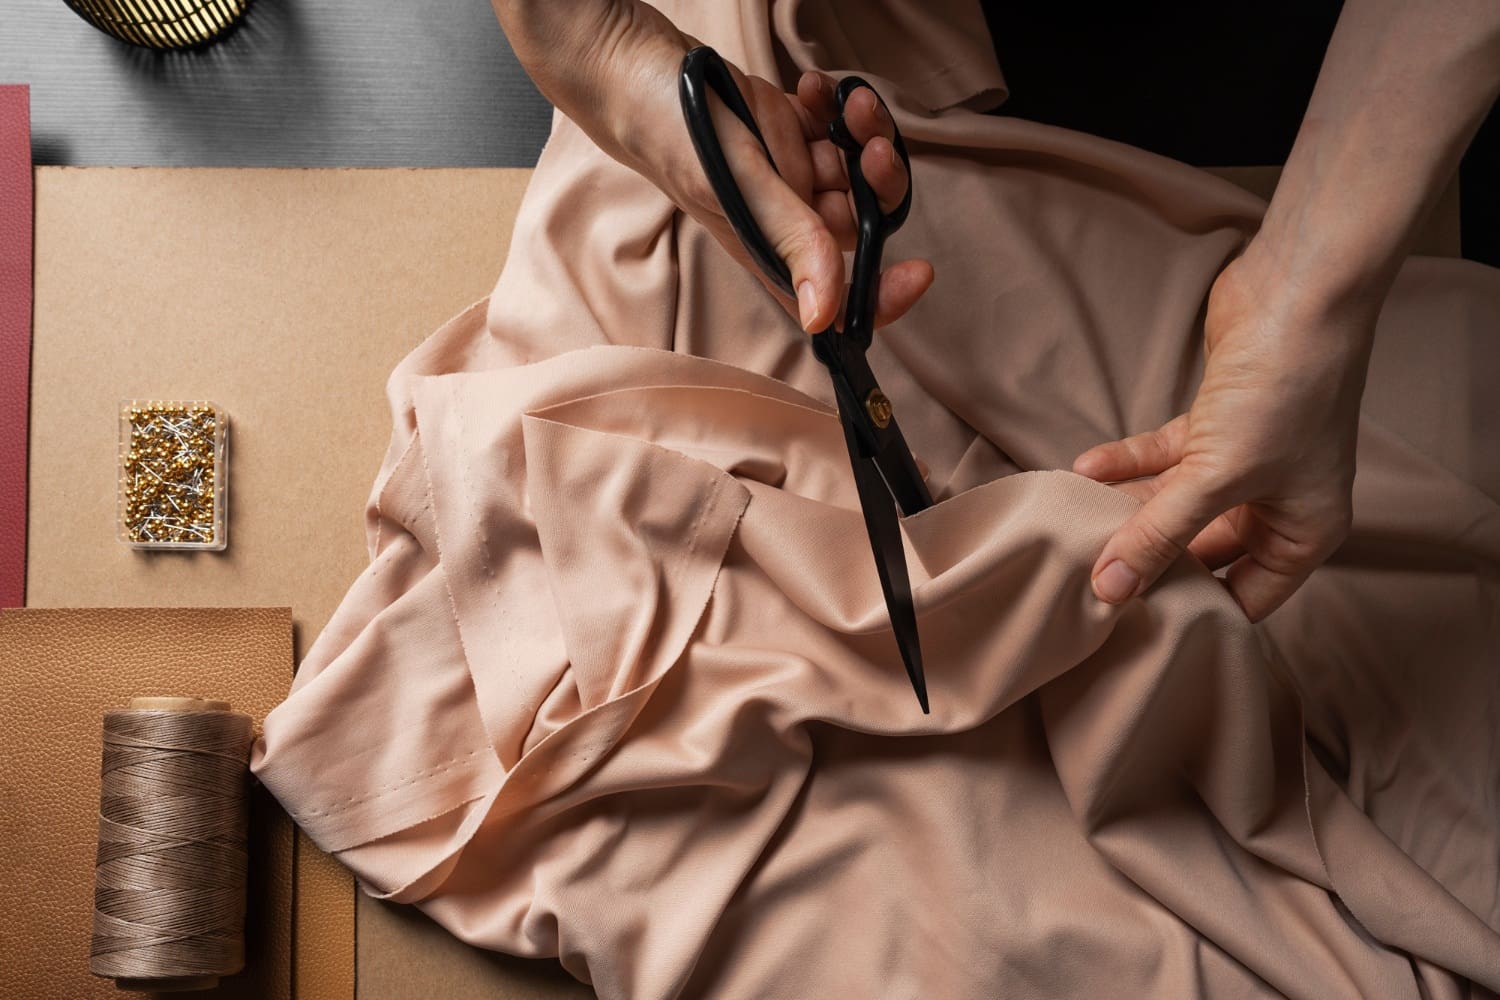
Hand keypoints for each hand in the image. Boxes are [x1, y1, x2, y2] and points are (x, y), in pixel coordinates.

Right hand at [499, 1, 931, 331]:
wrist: (634, 66)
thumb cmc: (670, 132)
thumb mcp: (738, 185)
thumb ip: (789, 240)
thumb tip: (826, 318)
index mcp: (771, 252)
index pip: (836, 298)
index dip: (880, 296)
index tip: (919, 271)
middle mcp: (784, 221)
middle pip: (860, 223)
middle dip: (876, 184)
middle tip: (866, 149)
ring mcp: (788, 176)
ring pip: (855, 171)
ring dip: (860, 136)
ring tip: (846, 106)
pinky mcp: (788, 134)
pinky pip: (834, 129)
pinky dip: (834, 108)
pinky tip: (811, 88)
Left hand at [1072, 247, 1374, 621]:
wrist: (1297, 293)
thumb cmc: (1284, 392)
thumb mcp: (1216, 477)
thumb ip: (1160, 535)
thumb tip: (1110, 591)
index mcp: (1305, 532)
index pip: (1246, 598)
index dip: (1194, 613)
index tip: (1132, 625)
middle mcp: (1280, 502)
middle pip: (1204, 552)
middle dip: (1151, 560)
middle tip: (1092, 578)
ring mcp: (1248, 461)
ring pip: (1178, 503)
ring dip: (1130, 510)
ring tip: (1078, 527)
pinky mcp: (1217, 421)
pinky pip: (1165, 457)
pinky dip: (1128, 463)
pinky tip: (1084, 471)